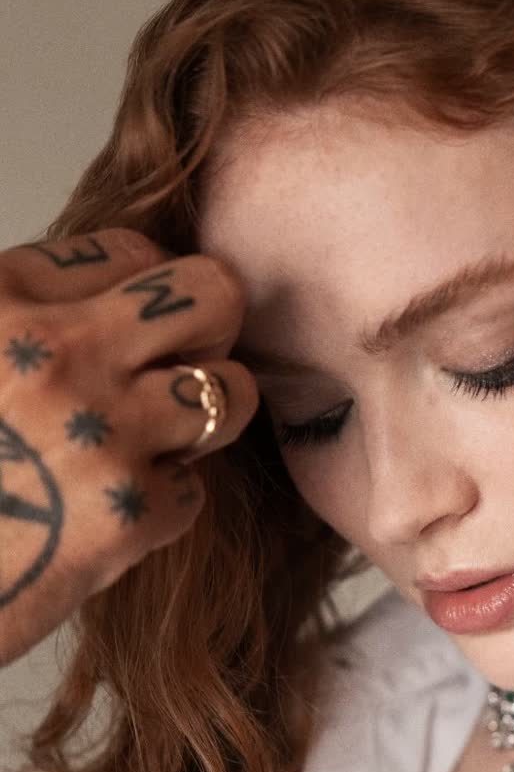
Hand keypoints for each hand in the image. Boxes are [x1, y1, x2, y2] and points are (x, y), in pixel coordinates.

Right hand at [0, 228, 261, 669]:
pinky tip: (104, 518)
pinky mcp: (130, 510)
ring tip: (151, 446)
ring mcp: (100, 429)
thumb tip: (118, 301)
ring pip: (229, 391)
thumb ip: (25, 322)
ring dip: (202, 422)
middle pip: (212, 293)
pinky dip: (158, 508)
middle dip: (209, 332)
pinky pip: (193, 488)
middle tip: (173, 372)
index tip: (131, 333)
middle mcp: (54, 351)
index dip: (145, 294)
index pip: (131, 253)